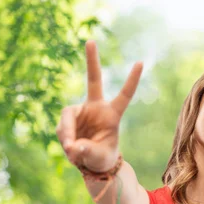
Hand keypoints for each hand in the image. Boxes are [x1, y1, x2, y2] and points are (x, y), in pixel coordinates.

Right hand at [56, 40, 142, 171]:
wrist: (89, 162)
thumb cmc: (102, 158)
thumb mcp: (99, 158)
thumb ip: (88, 151)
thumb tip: (73, 145)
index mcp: (112, 114)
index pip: (124, 95)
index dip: (132, 80)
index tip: (141, 62)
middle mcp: (96, 108)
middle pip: (93, 80)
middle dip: (91, 61)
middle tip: (91, 41)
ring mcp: (81, 112)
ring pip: (67, 117)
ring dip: (67, 134)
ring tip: (73, 150)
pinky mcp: (68, 120)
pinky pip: (62, 129)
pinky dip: (64, 140)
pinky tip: (71, 151)